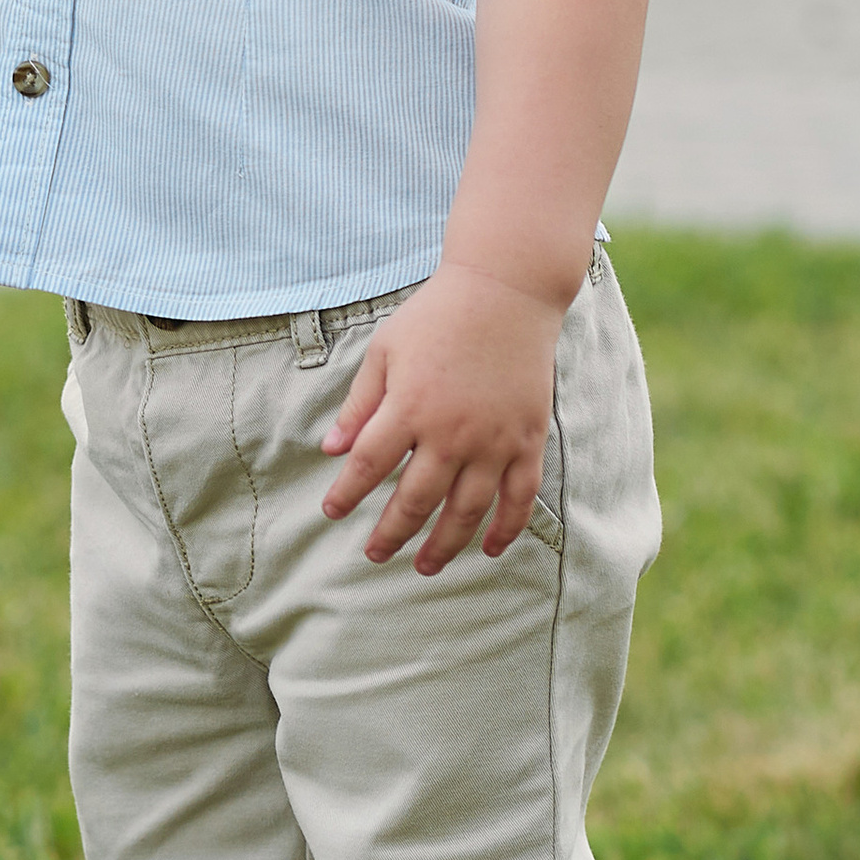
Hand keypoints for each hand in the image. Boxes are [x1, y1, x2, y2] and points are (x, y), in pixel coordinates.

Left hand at [318, 259, 564, 572]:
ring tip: (425, 567)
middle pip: (415, 500)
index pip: (368, 467)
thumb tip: (331, 450)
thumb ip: (360, 404)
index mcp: (408, 408)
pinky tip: (489, 549)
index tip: (333, 512)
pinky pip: (519, 498)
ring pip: (466, 511)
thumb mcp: (384, 351)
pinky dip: (505, 529)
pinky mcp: (527, 440)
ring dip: (443, 545)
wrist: (505, 292)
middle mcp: (450, 432)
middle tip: (375, 554)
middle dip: (391, 533)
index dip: (347, 495)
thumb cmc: (436, 316)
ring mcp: (493, 440)